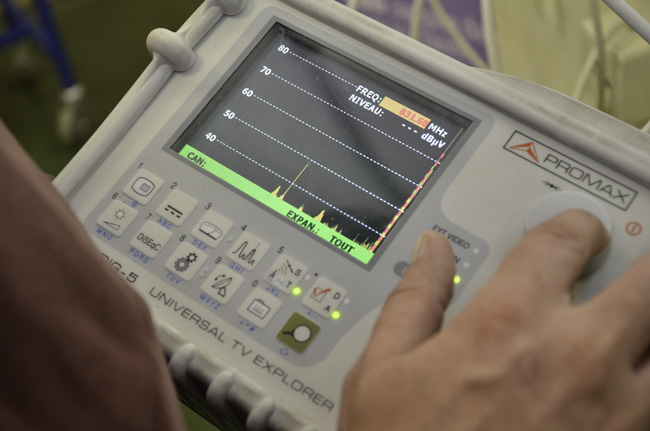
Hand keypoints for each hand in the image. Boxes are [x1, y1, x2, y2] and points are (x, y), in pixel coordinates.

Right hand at [339, 210, 649, 430]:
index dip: (574, 225)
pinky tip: (624, 389)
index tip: (575, 233)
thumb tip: (433, 252)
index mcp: (507, 323)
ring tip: (628, 331)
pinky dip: (644, 387)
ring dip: (648, 329)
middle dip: (642, 268)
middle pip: (648, 282)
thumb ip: (415, 298)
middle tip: (628, 272)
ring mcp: (614, 411)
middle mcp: (574, 358)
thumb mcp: (381, 371)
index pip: (563, 239)